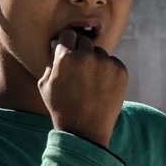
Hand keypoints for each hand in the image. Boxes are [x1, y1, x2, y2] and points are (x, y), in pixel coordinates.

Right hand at [40, 29, 127, 148]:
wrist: (85, 131)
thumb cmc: (61, 108)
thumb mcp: (45, 85)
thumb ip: (50, 61)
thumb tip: (57, 44)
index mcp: (66, 57)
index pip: (68, 35)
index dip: (67, 45)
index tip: (68, 54)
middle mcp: (87, 56)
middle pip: (84, 41)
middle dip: (81, 52)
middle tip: (79, 71)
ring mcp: (106, 63)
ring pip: (100, 52)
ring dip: (95, 62)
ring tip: (90, 84)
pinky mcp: (121, 71)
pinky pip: (113, 63)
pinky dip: (109, 71)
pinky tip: (101, 88)